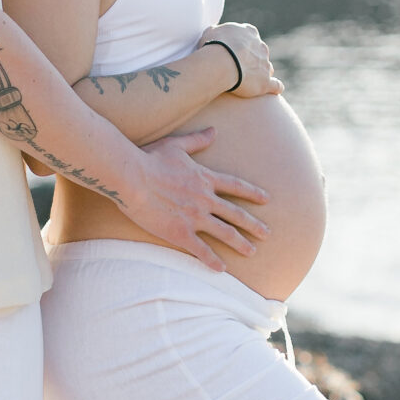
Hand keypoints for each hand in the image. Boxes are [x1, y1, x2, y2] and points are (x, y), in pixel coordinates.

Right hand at [130, 130, 268, 267]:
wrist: (132, 177)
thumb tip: (214, 130)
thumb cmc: (150, 158)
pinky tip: (222, 269)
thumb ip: (197, 140)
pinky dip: (212, 260)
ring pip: (224, 232)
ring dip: (240, 243)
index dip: (252, 193)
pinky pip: (201, 250)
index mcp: (204, 178)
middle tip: (268, 233)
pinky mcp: (180, 232)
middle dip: (253, 224)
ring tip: (252, 252)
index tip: (267, 199)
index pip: (235, 186)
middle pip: (236, 213)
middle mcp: (204, 199)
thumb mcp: (176, 145)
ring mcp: (194, 217)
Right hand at [198, 22, 282, 99]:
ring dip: (260, 74)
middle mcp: (261, 46)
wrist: (222, 62)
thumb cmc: (214, 46)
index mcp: (249, 32)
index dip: (243, 44)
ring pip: (267, 68)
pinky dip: (275, 87)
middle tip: (239, 67)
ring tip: (249, 82)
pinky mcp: (266, 82)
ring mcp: (265, 64)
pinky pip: (276, 85)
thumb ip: (216, 32)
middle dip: (253, 59)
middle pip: (260, 53)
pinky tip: (272, 91)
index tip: (235, 50)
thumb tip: (214, 32)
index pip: (251, 35)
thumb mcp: (210, 33)